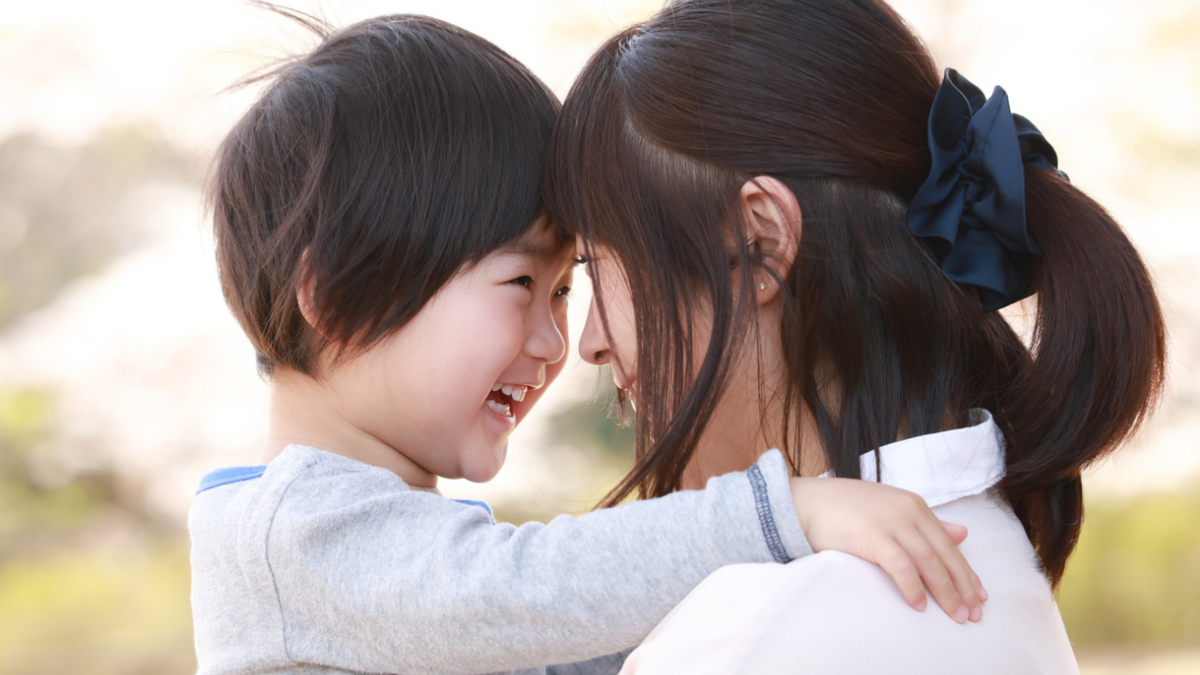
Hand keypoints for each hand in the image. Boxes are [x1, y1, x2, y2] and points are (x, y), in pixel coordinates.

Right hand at [788, 476, 985, 622]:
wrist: (805, 502)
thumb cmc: (844, 509)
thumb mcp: (891, 510)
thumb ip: (926, 523)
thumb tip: (963, 534)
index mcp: (914, 505)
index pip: (949, 543)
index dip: (966, 571)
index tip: (979, 596)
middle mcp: (908, 511)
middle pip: (945, 554)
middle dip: (962, 586)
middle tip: (973, 613)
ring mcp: (891, 522)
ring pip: (929, 562)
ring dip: (944, 591)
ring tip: (954, 615)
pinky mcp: (873, 535)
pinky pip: (901, 566)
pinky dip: (913, 587)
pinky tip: (918, 606)